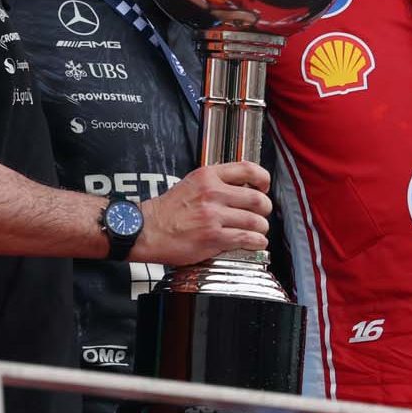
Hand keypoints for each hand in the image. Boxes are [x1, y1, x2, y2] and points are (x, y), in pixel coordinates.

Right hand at [134, 161, 272, 265]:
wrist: (147, 230)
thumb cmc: (167, 210)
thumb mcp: (191, 183)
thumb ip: (215, 182)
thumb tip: (241, 188)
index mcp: (208, 176)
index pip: (247, 169)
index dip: (263, 179)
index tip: (264, 187)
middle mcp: (212, 193)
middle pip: (258, 199)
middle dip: (265, 209)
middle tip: (261, 214)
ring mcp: (213, 216)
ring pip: (255, 221)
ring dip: (261, 228)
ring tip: (257, 231)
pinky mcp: (213, 237)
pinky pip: (246, 238)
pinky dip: (257, 242)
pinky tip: (255, 242)